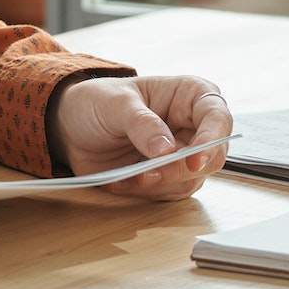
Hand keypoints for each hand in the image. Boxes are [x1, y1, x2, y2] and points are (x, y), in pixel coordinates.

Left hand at [46, 75, 230, 200]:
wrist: (72, 126)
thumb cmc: (98, 101)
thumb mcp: (114, 102)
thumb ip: (141, 122)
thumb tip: (167, 149)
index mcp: (189, 96)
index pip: (217, 117)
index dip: (212, 139)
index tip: (194, 160)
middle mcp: (193, 126)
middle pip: (211, 156)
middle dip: (180, 170)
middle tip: (149, 175)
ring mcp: (183, 154)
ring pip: (192, 180)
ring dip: (161, 184)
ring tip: (130, 177)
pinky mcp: (168, 177)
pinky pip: (169, 193)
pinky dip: (147, 193)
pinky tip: (122, 182)